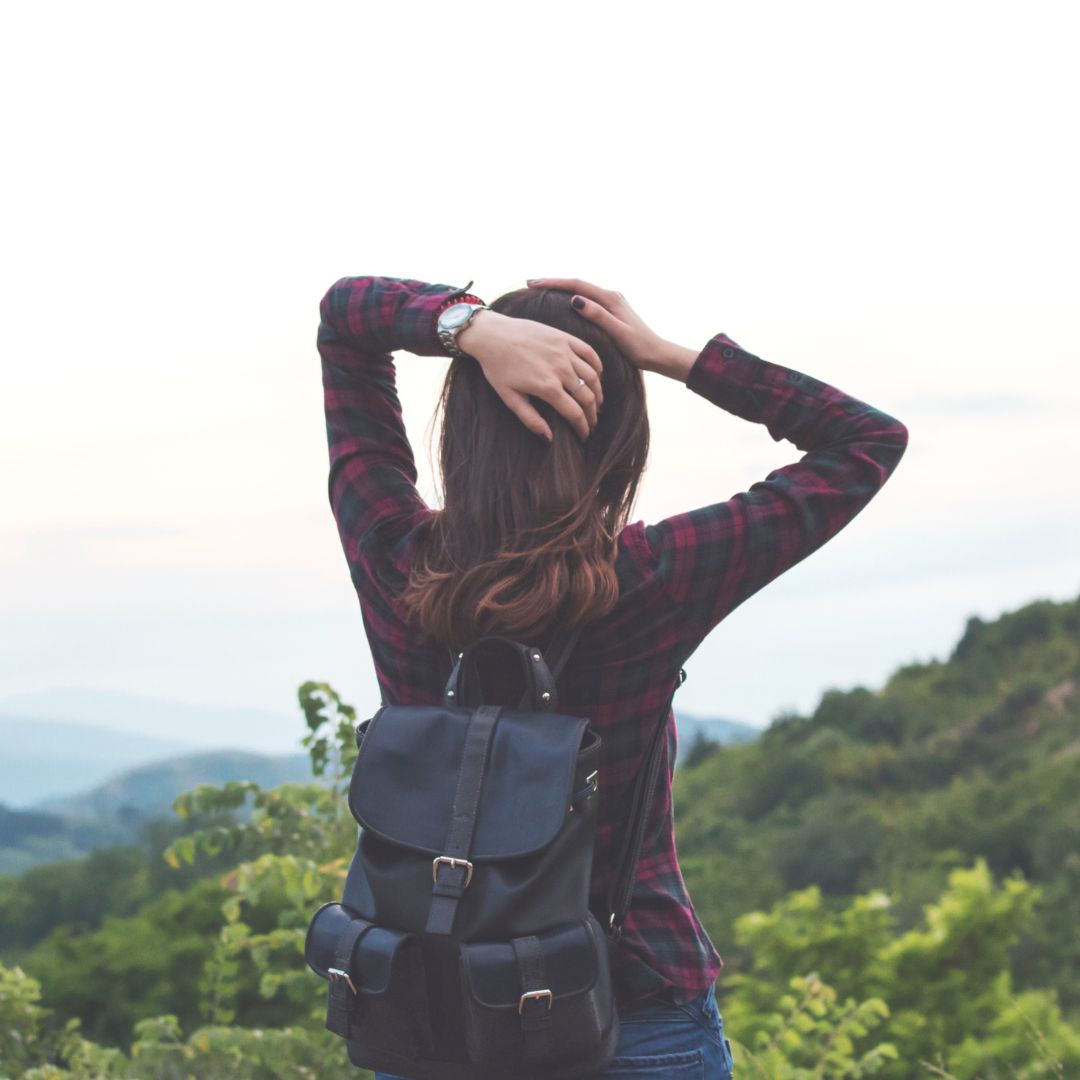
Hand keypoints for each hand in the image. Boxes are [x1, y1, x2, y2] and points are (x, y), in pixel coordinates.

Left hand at [456, 309, 603, 443]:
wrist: (492, 335)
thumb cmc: (497, 368)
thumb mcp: (509, 397)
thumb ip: (530, 419)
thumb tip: (549, 439)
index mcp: (547, 387)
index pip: (575, 413)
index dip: (583, 428)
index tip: (584, 436)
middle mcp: (560, 369)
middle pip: (587, 397)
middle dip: (592, 414)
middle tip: (592, 423)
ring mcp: (564, 351)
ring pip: (592, 377)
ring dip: (598, 393)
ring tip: (596, 404)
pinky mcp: (564, 337)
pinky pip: (589, 352)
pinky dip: (597, 366)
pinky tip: (597, 377)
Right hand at [526, 278, 670, 373]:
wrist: (657, 354)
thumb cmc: (639, 348)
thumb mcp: (617, 333)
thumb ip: (598, 316)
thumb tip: (576, 300)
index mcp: (610, 299)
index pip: (577, 285)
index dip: (554, 283)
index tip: (534, 284)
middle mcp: (610, 296)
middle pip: (577, 284)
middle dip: (553, 283)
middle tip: (530, 283)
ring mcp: (610, 303)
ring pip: (580, 291)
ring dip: (560, 289)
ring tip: (539, 290)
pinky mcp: (610, 311)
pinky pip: (585, 300)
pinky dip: (569, 298)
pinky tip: (559, 304)